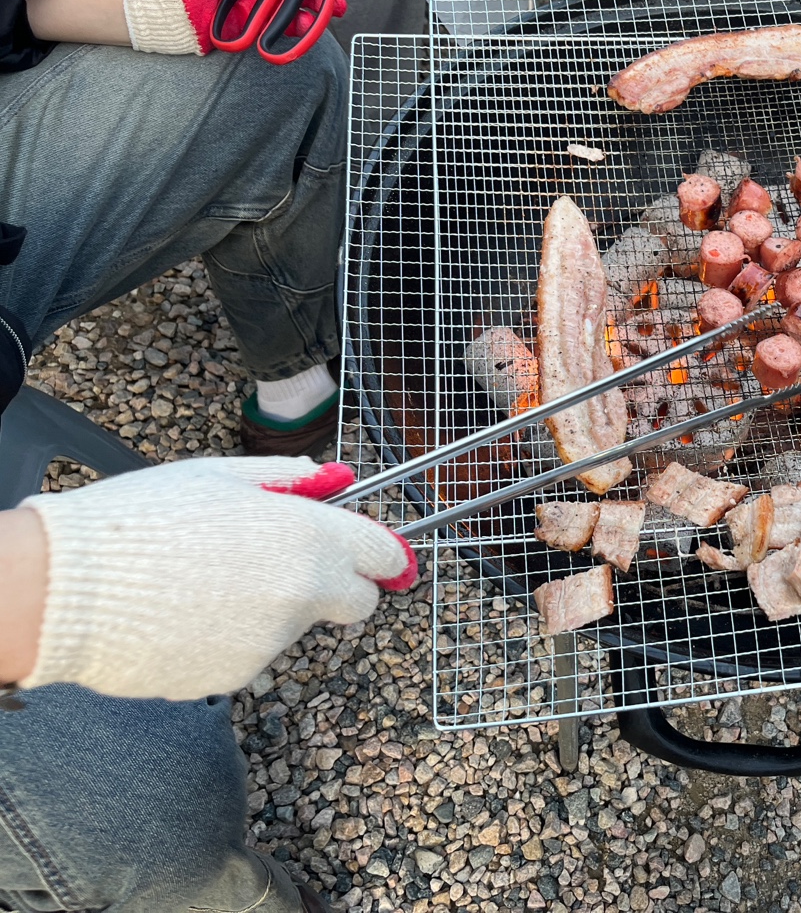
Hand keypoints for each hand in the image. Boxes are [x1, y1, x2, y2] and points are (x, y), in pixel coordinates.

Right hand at [16, 457, 413, 699]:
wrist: (63, 590)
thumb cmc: (139, 522)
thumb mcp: (219, 476)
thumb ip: (288, 480)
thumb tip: (332, 480)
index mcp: (308, 537)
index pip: (383, 555)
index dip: (384, 554)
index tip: (383, 557)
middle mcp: (302, 594)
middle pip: (357, 602)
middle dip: (339, 587)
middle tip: (287, 565)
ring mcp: (271, 643)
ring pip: (295, 626)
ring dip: (271, 608)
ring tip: (204, 580)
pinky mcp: (235, 678)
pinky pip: (250, 653)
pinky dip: (231, 637)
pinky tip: (185, 612)